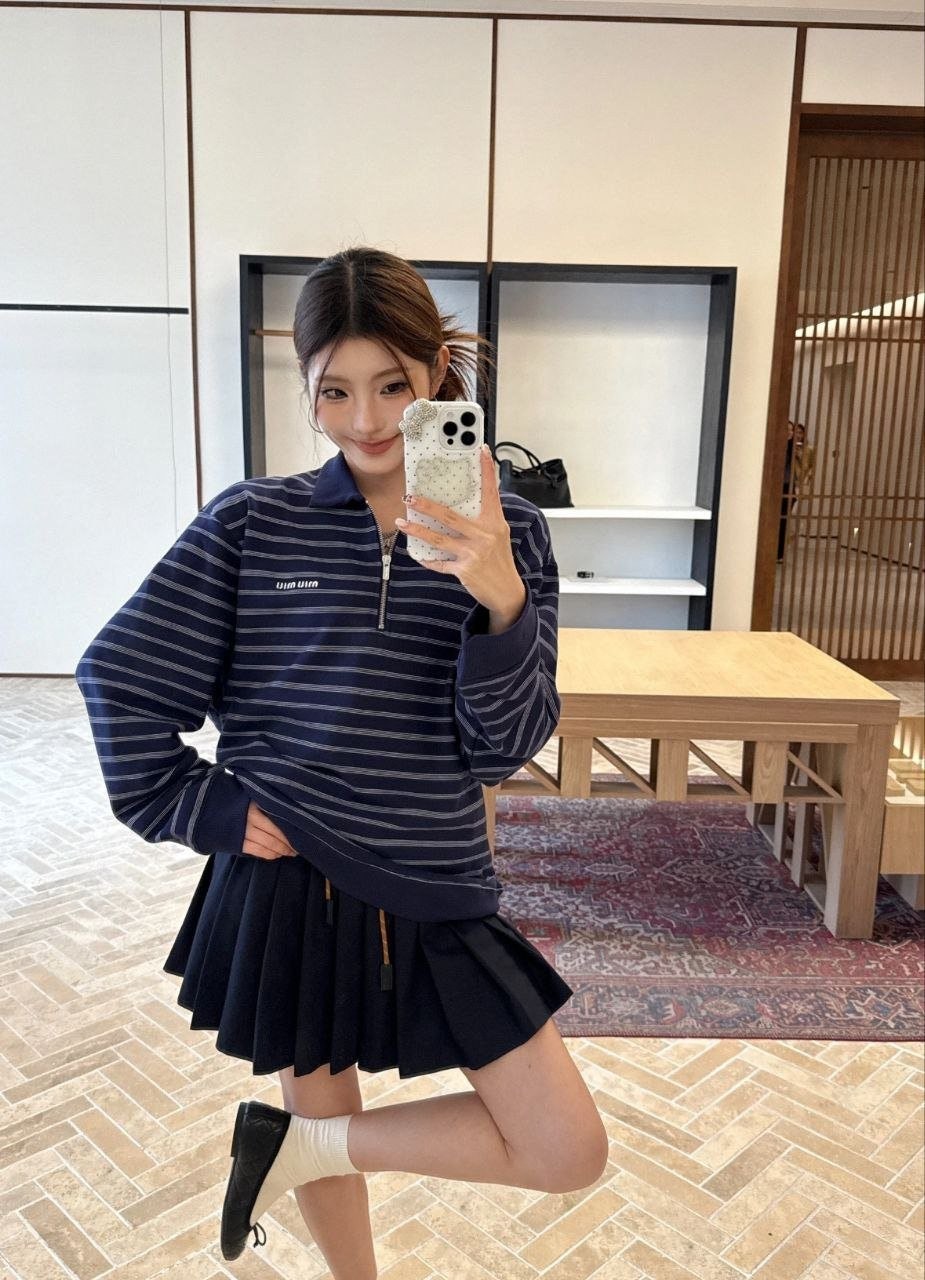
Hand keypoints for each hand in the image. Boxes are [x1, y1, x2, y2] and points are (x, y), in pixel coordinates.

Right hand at [241, 801, 297, 859]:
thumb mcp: (252, 798)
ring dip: (281, 851)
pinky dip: (269, 854)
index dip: (291, 830)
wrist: (210, 810)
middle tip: (299, 848)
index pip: (279, 820)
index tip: (302, 834)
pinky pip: (258, 851)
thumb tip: (290, 814)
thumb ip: (267, 804)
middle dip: (289, 844)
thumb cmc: (236, 802)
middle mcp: (250, 818)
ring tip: (290, 853)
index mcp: (256, 804)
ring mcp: (243, 831)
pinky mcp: (237, 843)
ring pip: (268, 845)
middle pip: (276, 834)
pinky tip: (276, 854)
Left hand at [396, 445, 525, 615]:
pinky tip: (417, 554)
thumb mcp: (498, 536)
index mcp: (494, 523)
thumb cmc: (500, 561)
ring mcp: (474, 553)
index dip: (487, 470)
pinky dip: (428, 559)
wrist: (507, 592)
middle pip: (450, 516)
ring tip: (401, 522)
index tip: (482, 451)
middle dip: (427, 505)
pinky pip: (440, 562)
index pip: (491, 492)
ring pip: (438, 539)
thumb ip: (482, 521)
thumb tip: (459, 506)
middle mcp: (485, 535)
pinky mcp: (465, 570)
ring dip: (417, 530)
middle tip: (410, 496)